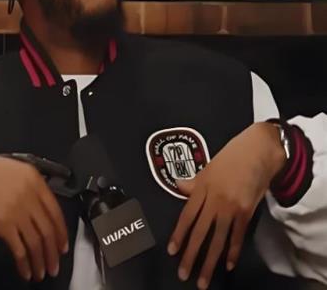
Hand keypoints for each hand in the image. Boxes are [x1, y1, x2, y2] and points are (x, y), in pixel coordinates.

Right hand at [0, 149, 68, 281]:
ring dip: (40, 261)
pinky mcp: (3, 224)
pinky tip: (25, 270)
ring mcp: (17, 212)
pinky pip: (18, 248)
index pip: (56, 213)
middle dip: (52, 252)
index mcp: (37, 183)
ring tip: (41, 273)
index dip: (61, 233)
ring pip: (35, 242)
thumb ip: (35, 189)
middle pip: (47, 230)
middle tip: (54, 266)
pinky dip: (24, 262)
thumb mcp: (21, 171)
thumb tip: (44, 213)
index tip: (62, 247)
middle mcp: (30, 197)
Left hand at [167, 122, 285, 288]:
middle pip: (200, 232)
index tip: (172, 251)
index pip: (187, 216)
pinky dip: (233, 251)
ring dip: (210, 261)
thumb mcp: (208, 167)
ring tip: (203, 279)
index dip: (178, 235)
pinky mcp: (247, 212)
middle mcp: (215, 200)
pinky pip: (238, 236)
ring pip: (218, 239)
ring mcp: (231, 207)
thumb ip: (194, 182)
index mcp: (202, 188)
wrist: (257, 152)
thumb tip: (178, 186)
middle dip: (191, 255)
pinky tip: (228, 265)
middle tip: (183, 274)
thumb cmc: (231, 157)